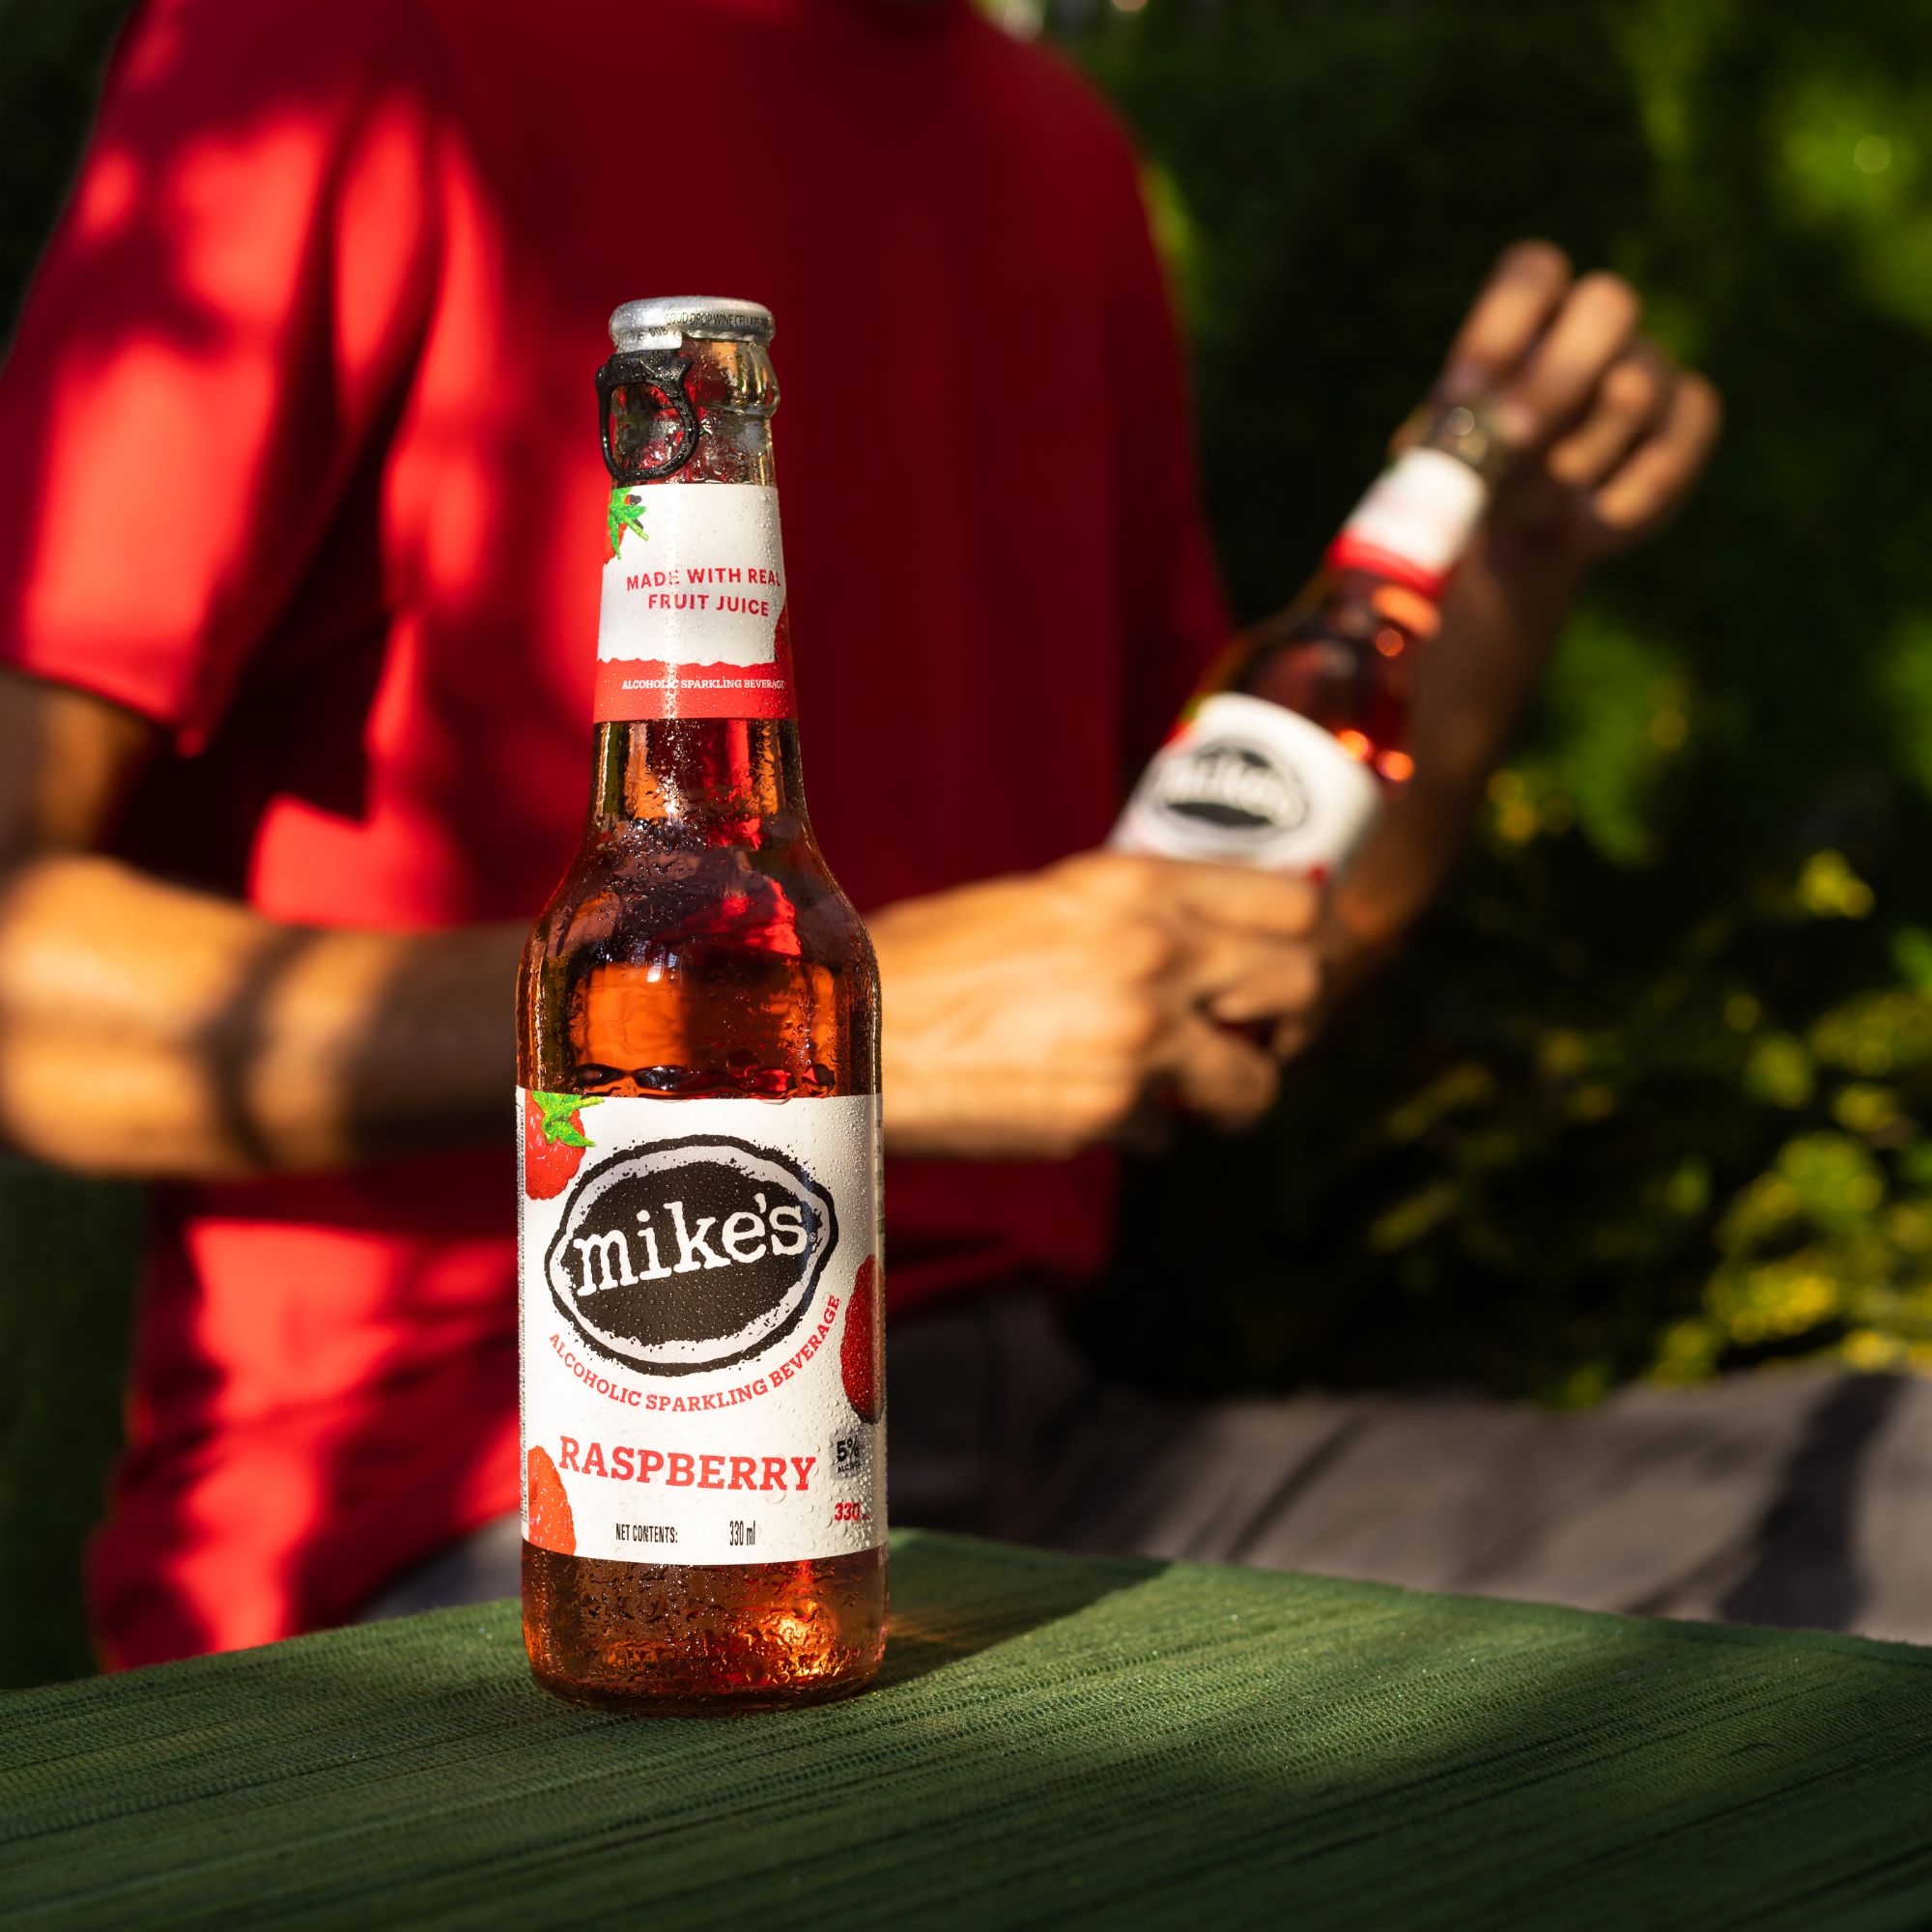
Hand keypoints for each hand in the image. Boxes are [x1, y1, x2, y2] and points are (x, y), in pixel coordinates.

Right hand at [871, 852, 1319, 1160]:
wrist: (855, 1026)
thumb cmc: (933, 959)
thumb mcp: (1048, 900)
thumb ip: (1136, 915)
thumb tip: (1208, 943)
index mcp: (1137, 883)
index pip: (1294, 899)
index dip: (1299, 939)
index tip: (1278, 964)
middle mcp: (1155, 950)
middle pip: (1303, 983)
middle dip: (1287, 1021)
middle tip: (1253, 1036)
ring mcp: (1141, 1034)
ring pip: (1255, 1081)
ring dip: (1230, 1094)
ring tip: (1190, 1093)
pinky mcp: (1111, 1109)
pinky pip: (1167, 1132)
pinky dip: (1141, 1130)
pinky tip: (1094, 1109)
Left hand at [1433, 240, 1720, 574]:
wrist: (1517, 541)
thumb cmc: (1474, 482)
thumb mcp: (1441, 464)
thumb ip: (1441, 447)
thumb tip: (1437, 446)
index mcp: (1531, 319)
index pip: (1533, 273)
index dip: (1501, 326)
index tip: (1462, 395)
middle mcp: (1599, 331)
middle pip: (1609, 302)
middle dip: (1559, 376)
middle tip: (1513, 441)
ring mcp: (1652, 372)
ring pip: (1635, 388)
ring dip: (1576, 459)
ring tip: (1532, 509)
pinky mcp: (1687, 424)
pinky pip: (1671, 453)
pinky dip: (1622, 505)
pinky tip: (1582, 532)